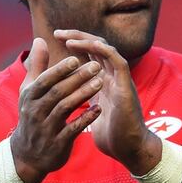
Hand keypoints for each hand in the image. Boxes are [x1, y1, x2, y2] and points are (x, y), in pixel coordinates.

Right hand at [10, 37, 102, 182]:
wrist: (28, 156)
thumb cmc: (31, 116)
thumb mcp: (29, 92)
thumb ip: (37, 66)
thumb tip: (40, 40)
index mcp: (29, 97)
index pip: (45, 79)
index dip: (60, 69)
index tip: (76, 57)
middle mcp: (35, 111)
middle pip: (58, 92)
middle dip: (77, 78)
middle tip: (96, 66)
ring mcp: (46, 128)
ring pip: (66, 108)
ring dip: (83, 94)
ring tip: (100, 82)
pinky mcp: (57, 143)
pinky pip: (73, 129)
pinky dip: (86, 118)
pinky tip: (99, 108)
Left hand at [55, 29, 160, 174]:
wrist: (126, 149)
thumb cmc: (110, 133)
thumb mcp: (90, 110)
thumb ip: (83, 98)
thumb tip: (67, 96)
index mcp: (103, 80)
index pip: (89, 54)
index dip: (74, 44)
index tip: (55, 38)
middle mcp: (112, 76)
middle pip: (96, 47)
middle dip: (77, 37)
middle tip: (58, 33)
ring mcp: (121, 80)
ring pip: (106, 50)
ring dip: (87, 41)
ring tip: (68, 39)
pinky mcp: (126, 86)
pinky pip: (118, 61)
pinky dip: (105, 50)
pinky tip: (92, 45)